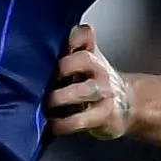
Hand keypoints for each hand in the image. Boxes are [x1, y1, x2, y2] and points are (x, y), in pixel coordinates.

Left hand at [45, 23, 134, 139]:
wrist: (128, 104)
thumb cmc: (96, 83)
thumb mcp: (85, 63)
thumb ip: (66, 54)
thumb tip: (33, 52)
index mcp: (90, 54)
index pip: (84, 35)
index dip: (72, 38)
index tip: (57, 47)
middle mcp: (99, 69)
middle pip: (83, 59)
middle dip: (61, 69)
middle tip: (42, 81)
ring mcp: (103, 92)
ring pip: (83, 91)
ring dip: (59, 98)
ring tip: (46, 105)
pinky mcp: (103, 115)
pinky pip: (81, 119)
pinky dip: (63, 124)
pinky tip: (54, 125)